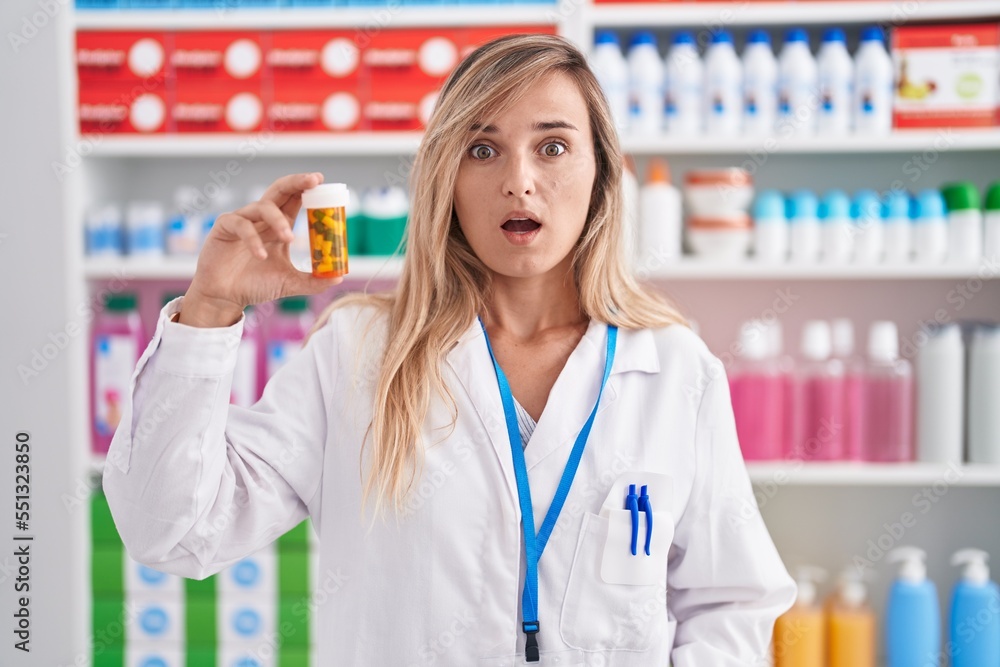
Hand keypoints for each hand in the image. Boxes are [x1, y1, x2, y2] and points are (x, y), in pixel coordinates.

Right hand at [180, 172, 342, 326]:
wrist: (225, 298)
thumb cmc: (255, 285)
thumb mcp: (290, 283)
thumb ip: (313, 281)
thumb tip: (339, 278)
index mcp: (278, 225)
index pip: (295, 199)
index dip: (307, 188)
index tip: (321, 181)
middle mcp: (261, 219)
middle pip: (279, 190)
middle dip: (297, 182)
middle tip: (313, 181)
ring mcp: (242, 220)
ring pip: (262, 206)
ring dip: (278, 220)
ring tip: (289, 239)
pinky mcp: (224, 227)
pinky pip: (240, 224)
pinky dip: (253, 239)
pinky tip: (261, 256)